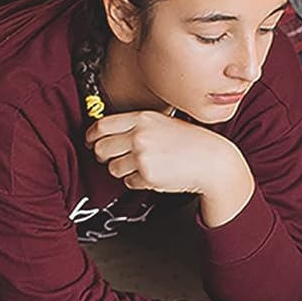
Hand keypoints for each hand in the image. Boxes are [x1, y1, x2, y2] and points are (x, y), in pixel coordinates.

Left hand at [86, 111, 247, 201]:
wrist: (210, 159)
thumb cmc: (189, 142)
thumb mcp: (161, 123)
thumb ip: (135, 126)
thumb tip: (107, 134)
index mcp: (141, 118)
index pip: (102, 126)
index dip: (92, 136)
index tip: (91, 141)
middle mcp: (139, 135)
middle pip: (101, 149)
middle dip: (104, 156)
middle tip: (113, 158)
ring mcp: (142, 156)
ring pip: (113, 168)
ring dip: (123, 170)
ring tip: (142, 166)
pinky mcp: (147, 175)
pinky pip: (128, 182)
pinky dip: (137, 182)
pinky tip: (153, 174)